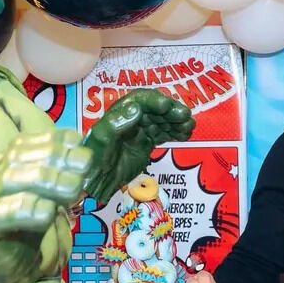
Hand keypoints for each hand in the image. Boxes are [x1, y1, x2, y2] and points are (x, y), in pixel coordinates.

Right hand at [0, 130, 90, 282]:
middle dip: (54, 157)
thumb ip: (62, 181)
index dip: (53, 140)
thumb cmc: (25, 233)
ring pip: (8, 181)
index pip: (23, 144)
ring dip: (45, 180)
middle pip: (17, 158)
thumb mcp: (50, 202)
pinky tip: (46, 212)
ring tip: (73, 187)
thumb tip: (84, 158)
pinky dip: (23, 209)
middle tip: (84, 164)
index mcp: (3, 169)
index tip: (79, 143)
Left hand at [81, 90, 193, 205]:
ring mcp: (139, 131)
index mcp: (119, 114)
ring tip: (190, 127)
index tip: (167, 106)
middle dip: (171, 111)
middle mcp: (131, 119)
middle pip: (155, 109)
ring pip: (162, 121)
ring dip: (177, 122)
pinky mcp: (146, 143)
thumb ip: (116, 123)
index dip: (154, 101)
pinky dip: (175, 133)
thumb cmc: (93, 160)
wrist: (95, 182)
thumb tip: (137, 108)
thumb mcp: (101, 140)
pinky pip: (163, 133)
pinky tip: (185, 135)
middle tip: (186, 118)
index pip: (140, 100)